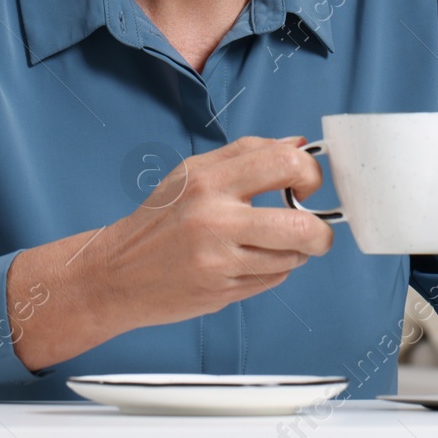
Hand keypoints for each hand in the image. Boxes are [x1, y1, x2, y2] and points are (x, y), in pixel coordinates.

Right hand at [7, 136, 334, 371]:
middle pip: (302, 225)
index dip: (310, 173)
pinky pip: (273, 279)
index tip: (308, 183)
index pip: (284, 164)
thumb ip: (246, 154)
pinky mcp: (223, 292)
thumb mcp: (192, 173)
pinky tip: (250, 262)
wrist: (116, 273)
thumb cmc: (159, 220)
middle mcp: (215, 220)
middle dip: (321, 230)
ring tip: (274, 244)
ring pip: (292, 257)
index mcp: (209, 181)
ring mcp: (220, 261)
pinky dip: (273, 270)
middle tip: (316, 229)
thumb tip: (297, 145)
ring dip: (296, 252)